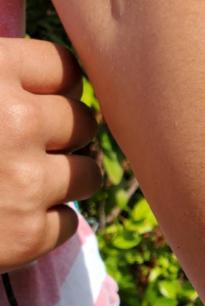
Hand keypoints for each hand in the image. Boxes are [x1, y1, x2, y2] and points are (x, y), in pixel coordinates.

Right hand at [0, 37, 100, 272]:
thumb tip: (56, 74)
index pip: (65, 70)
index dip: (56, 88)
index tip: (43, 101)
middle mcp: (14, 122)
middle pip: (84, 122)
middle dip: (66, 134)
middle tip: (36, 145)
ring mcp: (24, 182)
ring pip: (88, 174)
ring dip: (67, 179)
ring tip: (30, 181)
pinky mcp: (26, 236)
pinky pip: (69, 222)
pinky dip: (47, 222)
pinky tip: (14, 216)